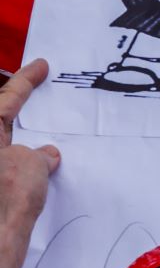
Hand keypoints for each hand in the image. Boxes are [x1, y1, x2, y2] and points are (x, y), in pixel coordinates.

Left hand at [0, 59, 60, 267]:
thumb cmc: (5, 202)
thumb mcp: (29, 166)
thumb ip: (36, 155)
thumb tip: (43, 156)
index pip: (3, 99)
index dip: (24, 81)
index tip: (41, 65)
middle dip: (15, 111)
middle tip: (37, 94)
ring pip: (2, 148)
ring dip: (21, 144)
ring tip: (48, 144)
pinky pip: (5, 169)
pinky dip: (20, 166)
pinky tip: (41, 171)